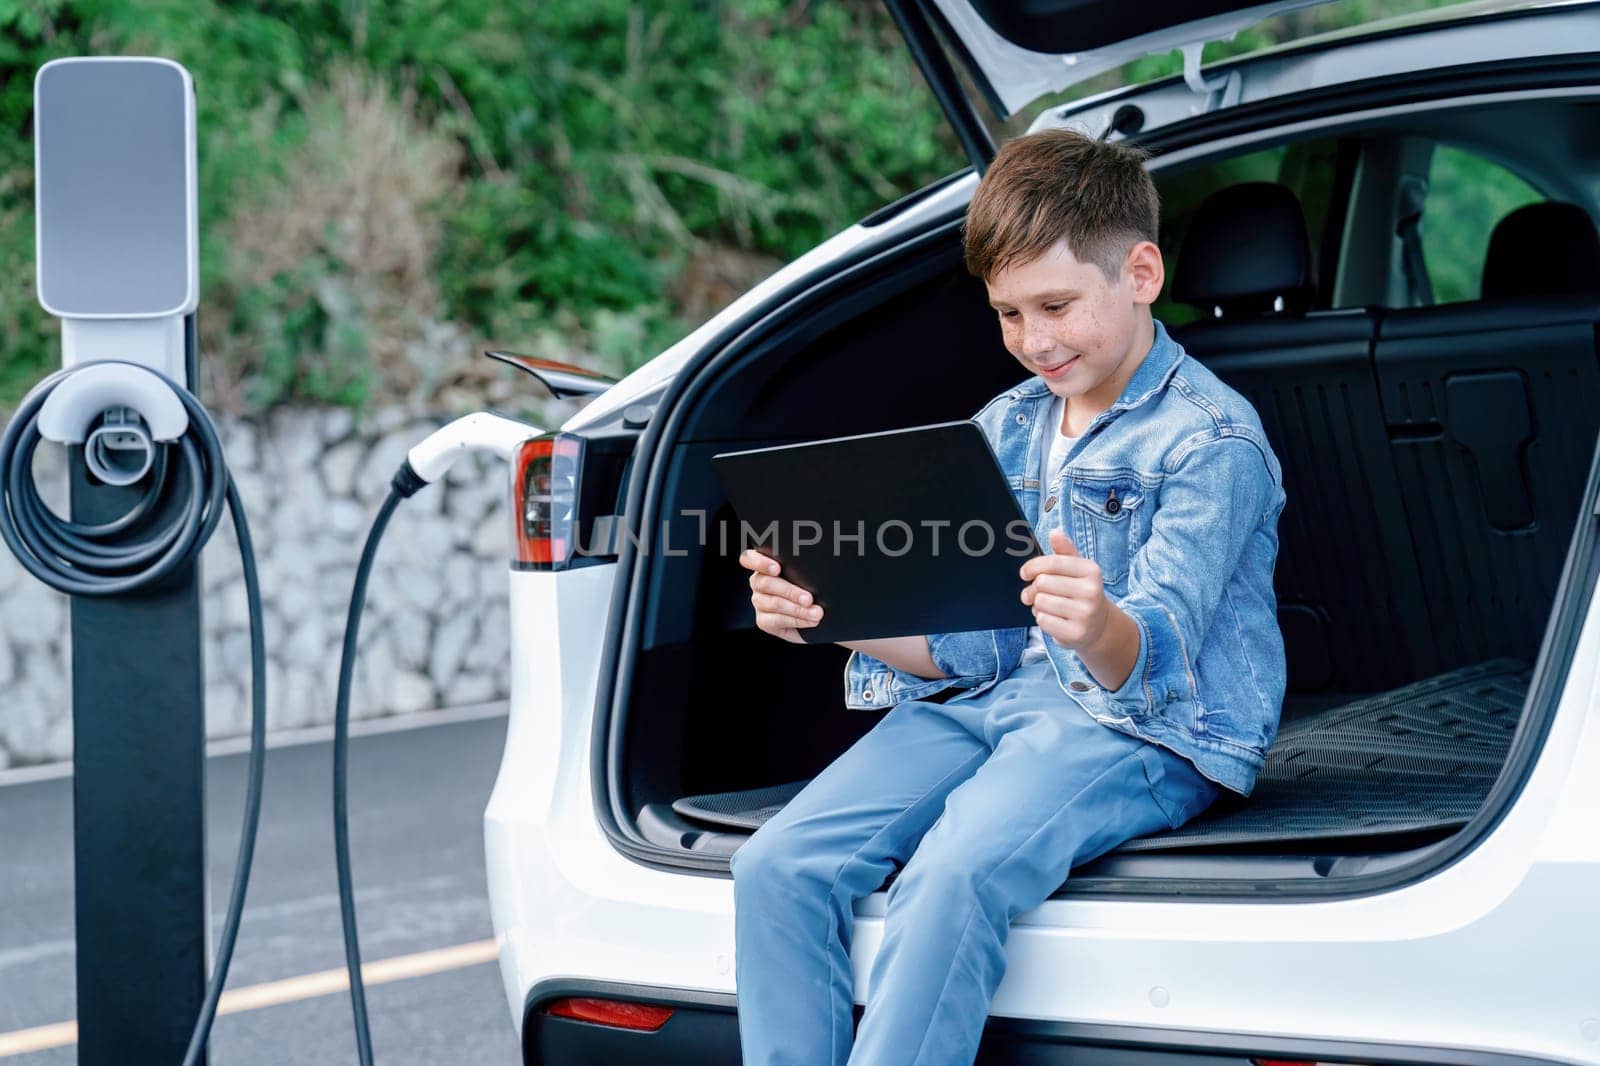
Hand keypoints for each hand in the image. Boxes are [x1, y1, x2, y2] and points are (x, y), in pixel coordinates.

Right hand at [738, 548, 822, 644]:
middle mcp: (758, 582)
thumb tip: (816, 567)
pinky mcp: (763, 621)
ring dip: (798, 609)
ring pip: (773, 603)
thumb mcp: (806, 574)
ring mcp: (759, 602)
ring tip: (816, 613)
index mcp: (765, 565)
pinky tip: (810, 621)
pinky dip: (797, 621)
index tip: (776, 569)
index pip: (749, 558)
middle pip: (765, 583)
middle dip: (790, 591)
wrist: (812, 614)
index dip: (759, 562)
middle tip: (809, 599)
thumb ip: (803, 569)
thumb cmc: (810, 587)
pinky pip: (777, 620)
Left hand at [1019, 529, 1109, 651]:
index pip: (1052, 563)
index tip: (1024, 573)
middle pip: (1042, 583)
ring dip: (1037, 605)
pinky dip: (1041, 619)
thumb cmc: (1081, 592)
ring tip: (1046, 606)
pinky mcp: (1076, 633)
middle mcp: (1092, 591)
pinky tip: (1052, 618)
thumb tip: (1055, 532)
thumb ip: (1064, 550)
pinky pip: (1042, 620)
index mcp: (1091, 570)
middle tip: (1032, 594)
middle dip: (1033, 588)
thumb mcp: (1077, 569)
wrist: (1098, 626)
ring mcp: (1085, 614)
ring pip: (1040, 602)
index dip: (1032, 567)